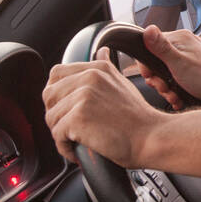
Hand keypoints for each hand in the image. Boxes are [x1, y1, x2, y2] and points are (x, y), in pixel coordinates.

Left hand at [43, 53, 166, 167]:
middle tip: (73, 128)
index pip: (57, 73)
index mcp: (97, 68)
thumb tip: (101, 52)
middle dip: (56, 114)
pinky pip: (56, 135)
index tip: (67, 108)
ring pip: (50, 117)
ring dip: (61, 134)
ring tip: (80, 140)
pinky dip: (65, 148)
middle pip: (48, 95)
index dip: (57, 94)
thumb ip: (106, 67)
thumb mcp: (123, 82)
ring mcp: (83, 96)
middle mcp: (89, 78)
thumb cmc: (139, 118)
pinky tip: (80, 149)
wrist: (151, 137)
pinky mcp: (78, 117)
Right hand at [137, 25, 200, 107]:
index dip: (147, 65)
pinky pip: (178, 79)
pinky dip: (177, 91)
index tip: (152, 78)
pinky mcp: (194, 71)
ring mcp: (190, 58)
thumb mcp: (179, 63)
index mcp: (179, 38)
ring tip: (175, 97)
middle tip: (166, 89)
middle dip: (159, 81)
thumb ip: (161, 47)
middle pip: (157, 62)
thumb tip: (148, 28)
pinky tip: (180, 99)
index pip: (149, 46)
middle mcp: (184, 45)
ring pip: (167, 74)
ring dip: (168, 89)